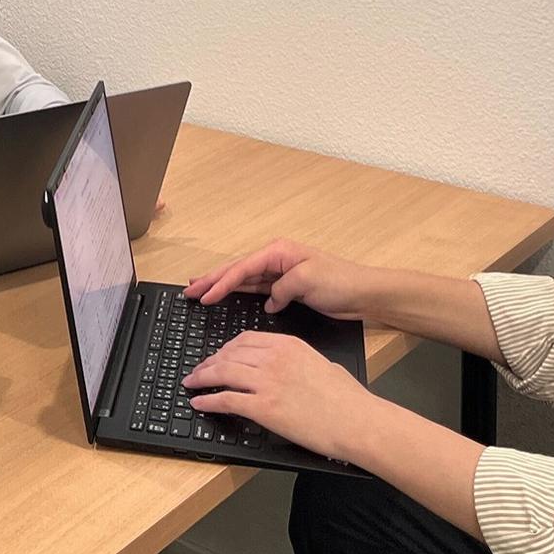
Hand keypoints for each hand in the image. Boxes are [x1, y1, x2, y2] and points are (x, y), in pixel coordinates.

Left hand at [181, 332, 374, 462]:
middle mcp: (274, 358)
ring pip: (222, 373)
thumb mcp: (323, 365)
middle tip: (198, 370)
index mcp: (288, 345)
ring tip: (192, 383)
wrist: (358, 421)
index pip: (244, 340)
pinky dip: (208, 401)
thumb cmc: (348, 399)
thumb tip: (295, 368)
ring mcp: (267, 382)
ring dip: (201, 378)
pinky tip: (199, 403)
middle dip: (208, 362)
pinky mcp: (264, 408)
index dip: (225, 348)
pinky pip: (226, 400)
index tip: (217, 355)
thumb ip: (301, 361)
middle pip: (228, 354)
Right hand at [183, 237, 371, 318]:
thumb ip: (282, 289)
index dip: (221, 282)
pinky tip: (226, 297)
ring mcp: (279, 273)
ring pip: (243, 280)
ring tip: (198, 290)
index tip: (204, 295)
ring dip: (221, 285)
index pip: (242, 268)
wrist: (364, 293)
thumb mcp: (309, 281)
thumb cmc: (341, 281)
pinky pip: (256, 290)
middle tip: (189, 290)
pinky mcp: (285, 288)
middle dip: (212, 279)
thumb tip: (269, 301)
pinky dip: (239, 293)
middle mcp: (276, 259)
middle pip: (237, 270)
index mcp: (278, 252)